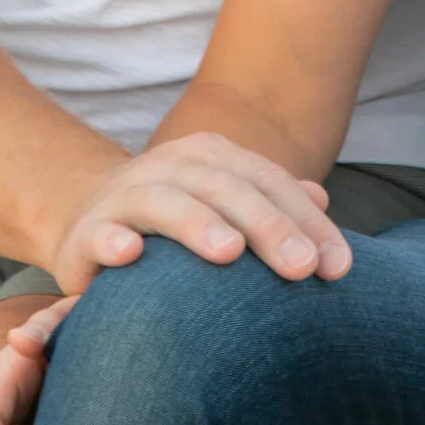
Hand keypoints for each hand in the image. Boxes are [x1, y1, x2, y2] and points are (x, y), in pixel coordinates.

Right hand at [47, 130, 351, 293]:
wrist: (87, 215)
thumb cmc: (173, 215)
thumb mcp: (223, 201)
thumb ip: (270, 201)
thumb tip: (321, 200)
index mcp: (211, 156)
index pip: (268, 182)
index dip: (306, 222)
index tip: (340, 267)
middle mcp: (171, 166)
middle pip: (226, 189)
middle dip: (267, 226)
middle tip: (302, 267)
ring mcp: (125, 195)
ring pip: (165, 202)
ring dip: (197, 224)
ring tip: (230, 252)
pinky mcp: (84, 234)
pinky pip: (99, 233)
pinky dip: (113, 240)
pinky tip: (131, 254)